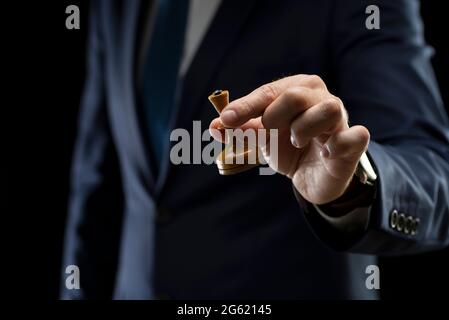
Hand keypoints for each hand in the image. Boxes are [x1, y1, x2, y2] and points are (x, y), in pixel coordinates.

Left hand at [209, 75, 369, 204]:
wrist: (316, 175)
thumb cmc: (289, 148)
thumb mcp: (262, 138)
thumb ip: (240, 131)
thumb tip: (213, 127)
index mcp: (296, 90)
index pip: (267, 93)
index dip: (245, 106)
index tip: (225, 121)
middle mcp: (320, 97)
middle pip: (294, 95)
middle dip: (274, 117)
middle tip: (271, 133)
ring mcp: (340, 119)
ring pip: (327, 109)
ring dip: (304, 130)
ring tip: (298, 143)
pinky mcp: (353, 142)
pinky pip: (354, 136)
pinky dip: (339, 144)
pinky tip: (326, 153)